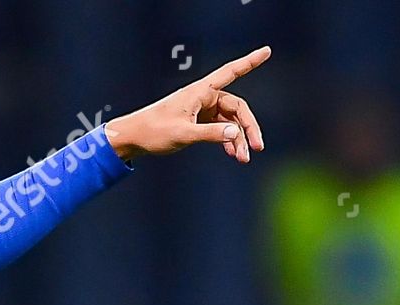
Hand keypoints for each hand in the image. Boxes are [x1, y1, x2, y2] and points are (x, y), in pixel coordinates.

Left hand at [105, 46, 269, 162]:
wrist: (132, 139)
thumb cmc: (153, 132)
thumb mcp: (183, 134)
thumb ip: (210, 133)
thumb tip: (235, 133)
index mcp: (199, 92)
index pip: (230, 73)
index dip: (250, 62)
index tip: (267, 51)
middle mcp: (203, 97)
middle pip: (237, 108)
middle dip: (248, 128)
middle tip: (257, 148)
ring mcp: (201, 109)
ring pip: (229, 121)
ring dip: (237, 139)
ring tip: (242, 158)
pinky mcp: (198, 121)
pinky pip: (220, 128)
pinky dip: (227, 140)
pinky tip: (233, 154)